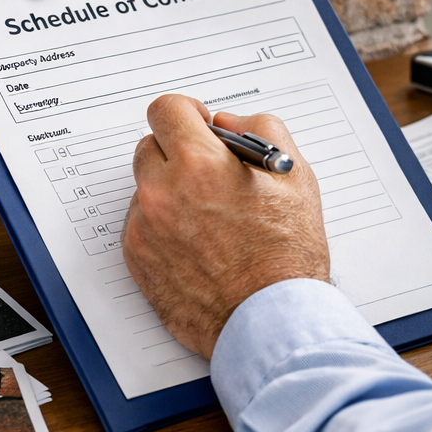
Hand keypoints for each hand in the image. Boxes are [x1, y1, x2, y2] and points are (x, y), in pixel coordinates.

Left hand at [123, 95, 329, 357]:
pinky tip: (197, 247)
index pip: (166, 109)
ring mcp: (145, 228)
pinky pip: (140, 226)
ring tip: (208, 221)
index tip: (198, 127)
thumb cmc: (287, 255)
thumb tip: (228, 123)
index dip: (186, 114)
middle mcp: (162, 192)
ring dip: (168, 192)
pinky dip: (162, 228)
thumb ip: (260, 130)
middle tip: (208, 176)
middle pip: (149, 146)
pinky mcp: (137, 260)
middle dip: (176, 153)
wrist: (270, 322)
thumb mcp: (294, 176)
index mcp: (199, 163)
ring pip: (145, 189)